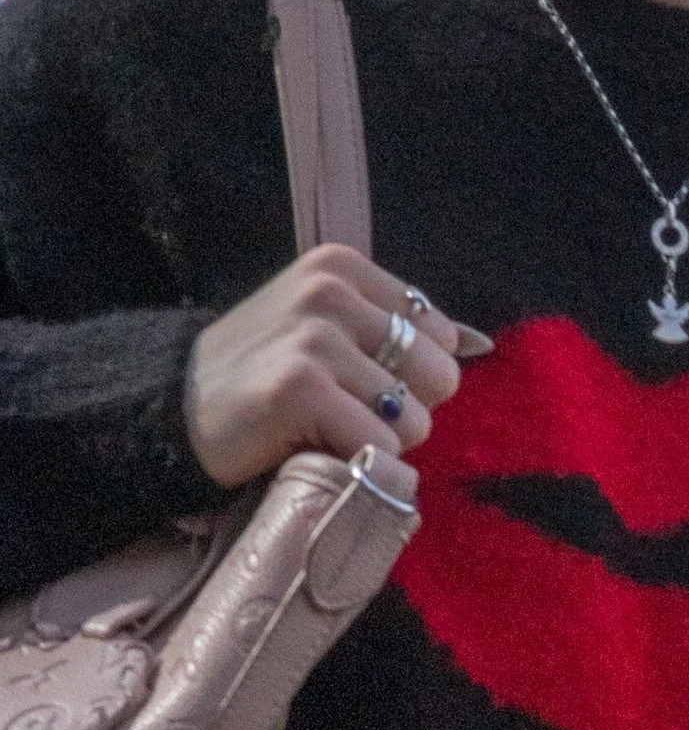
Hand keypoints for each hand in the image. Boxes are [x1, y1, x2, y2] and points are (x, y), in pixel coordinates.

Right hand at [183, 243, 486, 488]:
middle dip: (402, 409)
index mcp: (342, 268)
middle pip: (439, 376)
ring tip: (322, 427)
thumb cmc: (260, 375)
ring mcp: (315, 338)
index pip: (440, 335)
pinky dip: (356, 462)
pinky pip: (380, 446)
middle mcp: (330, 292)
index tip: (355, 380)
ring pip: (414, 419)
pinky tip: (311, 446)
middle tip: (342, 411)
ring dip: (376, 441)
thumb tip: (475, 343)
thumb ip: (395, 328)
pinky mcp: (302, 388)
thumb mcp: (325, 326)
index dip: (408, 375)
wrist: (173, 409)